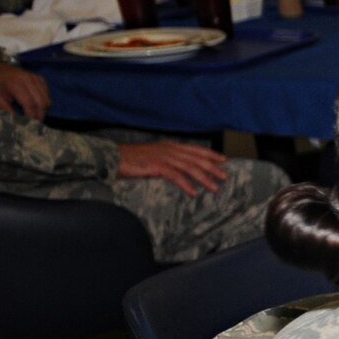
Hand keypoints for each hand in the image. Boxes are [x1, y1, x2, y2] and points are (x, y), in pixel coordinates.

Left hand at [0, 63, 49, 119]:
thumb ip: (4, 108)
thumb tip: (17, 120)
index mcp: (15, 83)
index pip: (29, 104)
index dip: (31, 116)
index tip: (29, 124)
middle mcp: (28, 79)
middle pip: (41, 102)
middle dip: (39, 115)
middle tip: (34, 123)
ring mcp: (35, 78)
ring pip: (46, 99)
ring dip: (43, 109)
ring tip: (35, 114)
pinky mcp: (40, 78)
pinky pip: (47, 94)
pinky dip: (44, 101)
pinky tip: (36, 104)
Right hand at [115, 139, 231, 194]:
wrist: (112, 157)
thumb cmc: (132, 159)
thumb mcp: (154, 156)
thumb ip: (168, 159)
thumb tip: (180, 168)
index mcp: (169, 146)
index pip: (195, 149)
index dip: (210, 154)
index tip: (224, 159)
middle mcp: (169, 149)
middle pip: (196, 158)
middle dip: (212, 168)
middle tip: (225, 177)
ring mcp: (163, 157)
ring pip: (189, 168)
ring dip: (204, 179)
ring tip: (214, 188)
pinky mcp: (155, 166)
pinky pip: (175, 176)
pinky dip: (186, 185)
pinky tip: (193, 193)